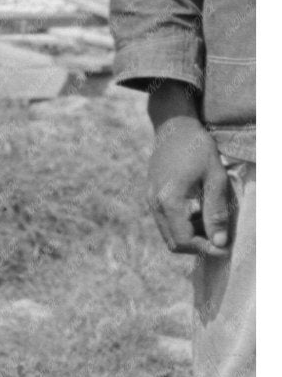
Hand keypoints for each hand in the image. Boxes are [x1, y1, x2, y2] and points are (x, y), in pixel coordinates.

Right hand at [147, 97, 231, 257]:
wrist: (174, 128)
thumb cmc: (198, 149)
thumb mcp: (215, 177)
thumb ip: (216, 211)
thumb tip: (220, 242)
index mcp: (169, 200)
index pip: (184, 240)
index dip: (206, 249)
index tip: (225, 247)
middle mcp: (155, 204)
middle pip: (174, 243)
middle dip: (198, 246)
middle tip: (220, 238)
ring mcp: (150, 200)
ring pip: (168, 234)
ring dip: (190, 236)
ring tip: (211, 224)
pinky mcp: (152, 196)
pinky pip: (165, 222)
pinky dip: (182, 226)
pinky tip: (198, 212)